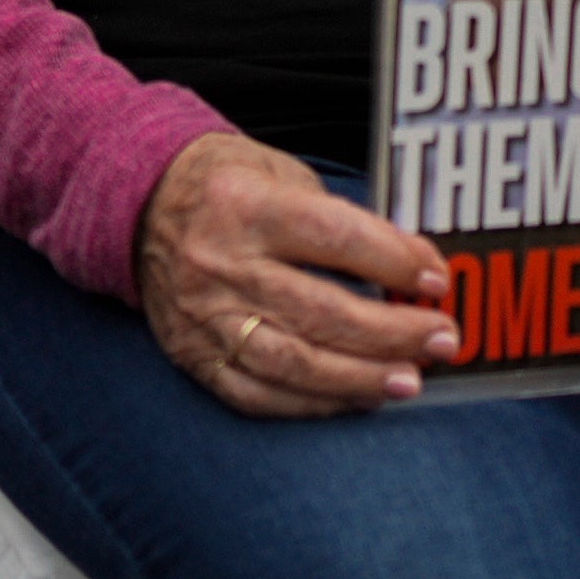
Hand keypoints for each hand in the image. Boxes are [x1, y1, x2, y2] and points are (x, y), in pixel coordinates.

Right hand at [134, 131, 457, 416]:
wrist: (137, 205)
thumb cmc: (227, 187)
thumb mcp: (282, 175)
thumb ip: (343, 220)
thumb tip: (414, 272)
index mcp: (243, 204)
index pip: (336, 239)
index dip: (395, 262)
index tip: (436, 278)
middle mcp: (219, 263)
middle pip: (323, 311)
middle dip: (394, 331)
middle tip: (442, 339)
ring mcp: (204, 315)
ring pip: (294, 363)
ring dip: (362, 377)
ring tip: (411, 380)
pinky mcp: (192, 354)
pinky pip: (258, 394)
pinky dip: (314, 403)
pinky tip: (356, 398)